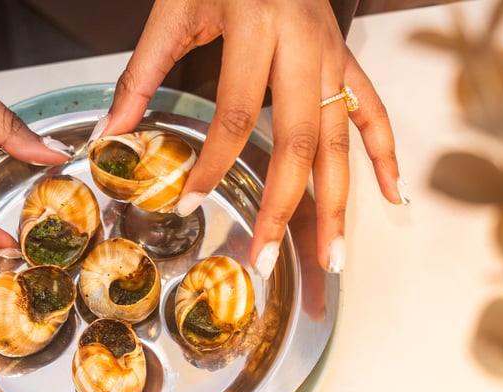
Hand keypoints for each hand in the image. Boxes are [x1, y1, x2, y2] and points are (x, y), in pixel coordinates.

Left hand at [97, 0, 404, 276]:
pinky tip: (390, 196)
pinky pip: (373, 112)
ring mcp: (333, 56)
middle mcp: (304, 46)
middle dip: (282, 207)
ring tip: (330, 254)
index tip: (191, 205)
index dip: (212, 164)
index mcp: (256, 25)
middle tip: (265, 256)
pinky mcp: (346, 60)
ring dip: (336, 203)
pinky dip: (384, 155)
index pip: (235, 113)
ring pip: (339, 140)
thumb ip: (142, 73)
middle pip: (298, 141)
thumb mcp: (176, 8)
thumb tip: (112, 131)